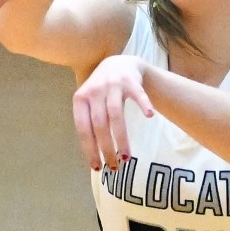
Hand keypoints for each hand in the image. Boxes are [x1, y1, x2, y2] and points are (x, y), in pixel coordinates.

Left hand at [72, 55, 154, 170]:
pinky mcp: (130, 81)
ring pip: (116, 116)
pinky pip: (138, 95)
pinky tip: (149, 116)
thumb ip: (89, 124)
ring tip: (127, 157)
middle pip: (100, 124)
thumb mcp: (89, 104)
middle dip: (106, 149)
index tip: (96, 167)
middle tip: (114, 166)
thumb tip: (92, 158)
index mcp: (80, 99)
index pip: (83, 128)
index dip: (89, 149)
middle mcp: (94, 90)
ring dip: (122, 139)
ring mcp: (113, 84)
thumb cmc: (102, 92)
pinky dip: (143, 104)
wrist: (118, 63)